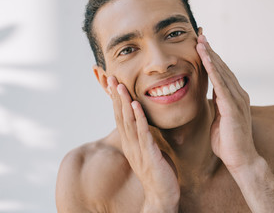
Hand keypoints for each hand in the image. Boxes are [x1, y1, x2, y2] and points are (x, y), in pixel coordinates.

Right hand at [107, 76, 178, 211]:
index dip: (116, 101)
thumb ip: (144, 137)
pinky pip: (143, 133)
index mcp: (130, 143)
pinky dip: (139, 118)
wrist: (162, 196)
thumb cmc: (158, 172)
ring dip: (124, 103)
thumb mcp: (149, 150)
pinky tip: (135, 105)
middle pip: (120, 116)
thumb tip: (145, 124)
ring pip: (128, 122)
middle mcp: (130, 145)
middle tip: (111, 78)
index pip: (120, 117)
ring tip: (119, 86)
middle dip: (115, 97)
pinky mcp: (149, 155)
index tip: (112, 84)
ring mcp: (138, 150)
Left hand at [196, 35, 260, 171]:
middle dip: (210, 51)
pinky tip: (205, 58)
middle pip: (222, 68)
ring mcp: (237, 100)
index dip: (211, 59)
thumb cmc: (228, 142)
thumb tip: (211, 96)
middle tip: (200, 35)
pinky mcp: (232, 107)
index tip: (202, 45)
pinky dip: (212, 69)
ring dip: (210, 55)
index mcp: (233, 97)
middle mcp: (238, 94)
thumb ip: (217, 105)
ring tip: (201, 40)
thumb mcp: (219, 119)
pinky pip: (220, 84)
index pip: (221, 73)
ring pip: (222, 72)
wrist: (240, 159)